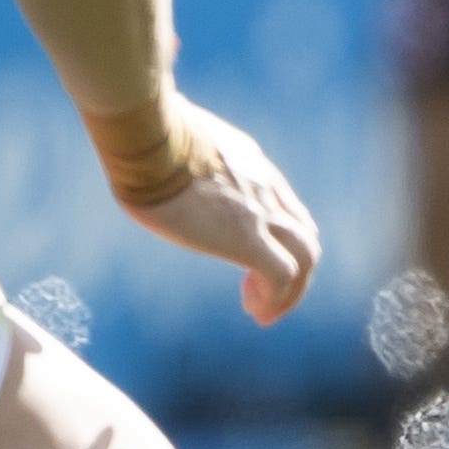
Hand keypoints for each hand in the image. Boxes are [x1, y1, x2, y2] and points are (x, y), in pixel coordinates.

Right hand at [110, 94, 319, 324]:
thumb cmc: (142, 136)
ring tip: (262, 311)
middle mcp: (266, 188)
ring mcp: (262, 213)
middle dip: (294, 268)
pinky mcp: (248, 240)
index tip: (248, 256)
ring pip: (305, 259)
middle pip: (303, 235)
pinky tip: (257, 311)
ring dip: (289, 290)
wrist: (148, 139)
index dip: (276, 236)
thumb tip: (145, 160)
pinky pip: (282, 276)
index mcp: (249, 164)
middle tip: (258, 290)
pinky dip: (277, 299)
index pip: (283, 205)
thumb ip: (176, 157)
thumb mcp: (171, 143)